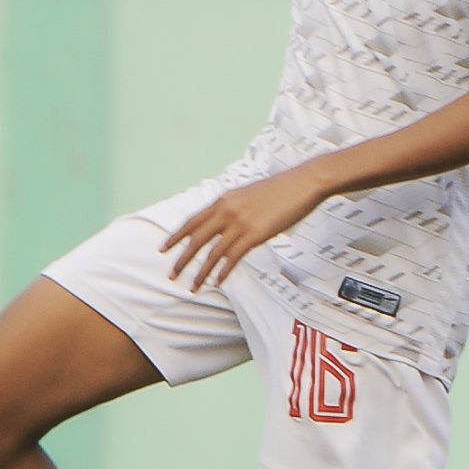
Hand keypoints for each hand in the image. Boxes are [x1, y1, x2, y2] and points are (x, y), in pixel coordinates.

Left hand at [160, 165, 331, 290]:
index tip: (164, 248)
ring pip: (212, 253)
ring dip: (200, 272)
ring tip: (193, 286)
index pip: (193, 220)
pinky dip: (223, 272)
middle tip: (171, 274)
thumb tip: (226, 220)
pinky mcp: (254, 234)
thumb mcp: (250, 193)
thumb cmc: (283, 188)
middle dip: (182, 259)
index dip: (176, 236)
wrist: (304, 182)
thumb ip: (235, 206)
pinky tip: (218, 281)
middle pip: (196, 239)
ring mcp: (240, 223)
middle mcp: (228, 211)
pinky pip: (232, 258)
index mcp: (225, 199)